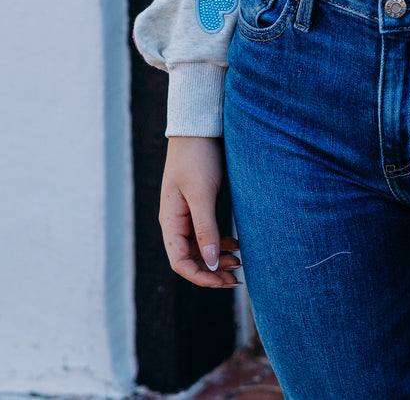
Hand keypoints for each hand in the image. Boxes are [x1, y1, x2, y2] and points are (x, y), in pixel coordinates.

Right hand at [159, 136, 241, 287]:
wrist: (200, 128)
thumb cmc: (197, 158)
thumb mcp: (202, 194)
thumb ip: (205, 228)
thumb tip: (211, 263)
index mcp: (170, 222)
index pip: (180, 262)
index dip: (201, 276)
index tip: (224, 281)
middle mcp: (175, 222)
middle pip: (190, 259)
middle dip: (212, 272)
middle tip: (237, 278)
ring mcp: (186, 214)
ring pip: (200, 248)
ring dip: (217, 259)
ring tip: (239, 264)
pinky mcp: (199, 205)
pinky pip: (206, 234)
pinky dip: (220, 243)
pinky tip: (236, 245)